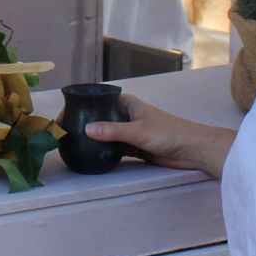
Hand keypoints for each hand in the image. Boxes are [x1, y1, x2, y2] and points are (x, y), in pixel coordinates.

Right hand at [58, 94, 233, 177]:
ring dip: (92, 138)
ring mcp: (129, 131)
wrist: (191, 150)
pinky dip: (103, 150)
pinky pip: (113, 147)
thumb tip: (86, 130)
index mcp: (126, 103)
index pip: (98, 99)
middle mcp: (126, 114)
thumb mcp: (138, 131)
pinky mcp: (134, 146)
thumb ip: (112, 131)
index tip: (64, 116)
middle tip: (64, 132)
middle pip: (99, 116)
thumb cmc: (169, 133)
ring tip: (72, 144)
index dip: (79, 105)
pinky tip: (90, 155)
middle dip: (82, 123)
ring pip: (105, 133)